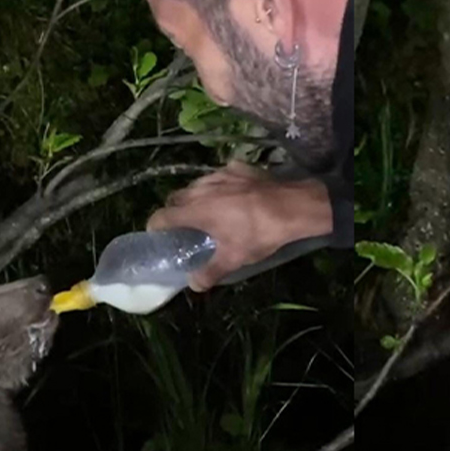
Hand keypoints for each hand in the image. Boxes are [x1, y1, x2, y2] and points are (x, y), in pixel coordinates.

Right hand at [147, 161, 331, 291]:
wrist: (293, 206)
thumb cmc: (258, 233)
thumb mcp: (234, 259)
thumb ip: (209, 272)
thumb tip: (194, 284)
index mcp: (195, 210)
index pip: (161, 216)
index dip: (156, 228)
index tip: (162, 238)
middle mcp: (201, 188)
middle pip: (176, 198)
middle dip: (176, 213)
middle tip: (188, 229)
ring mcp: (220, 173)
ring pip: (198, 185)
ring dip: (198, 198)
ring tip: (211, 213)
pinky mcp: (238, 167)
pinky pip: (220, 176)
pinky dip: (221, 187)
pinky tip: (234, 197)